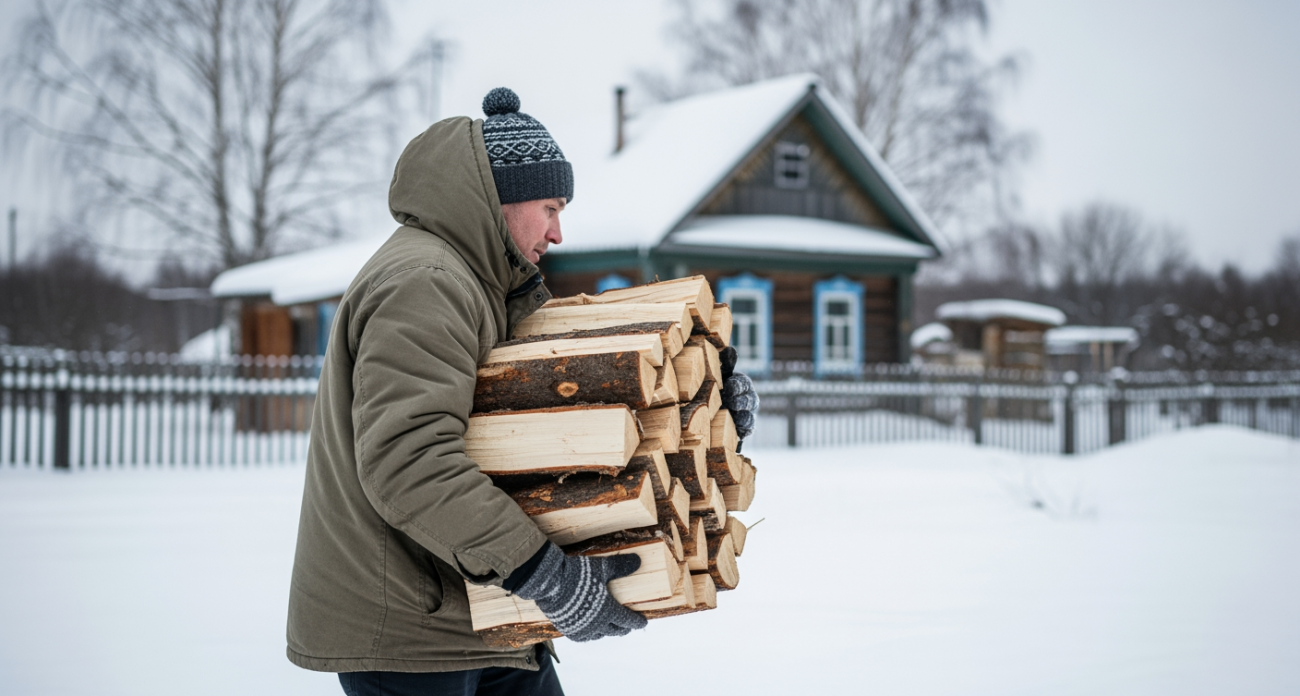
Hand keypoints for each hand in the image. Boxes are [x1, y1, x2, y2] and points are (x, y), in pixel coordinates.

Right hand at [512, 543, 646, 641]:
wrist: (550, 583)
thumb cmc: (579, 574)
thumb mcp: (602, 567)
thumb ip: (620, 566)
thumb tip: (638, 561)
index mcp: (608, 611)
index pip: (627, 620)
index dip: (636, 622)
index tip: (643, 622)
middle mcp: (596, 624)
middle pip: (614, 630)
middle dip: (623, 629)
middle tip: (627, 627)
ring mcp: (581, 629)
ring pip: (598, 635)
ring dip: (606, 632)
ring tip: (608, 628)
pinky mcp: (567, 629)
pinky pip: (582, 637)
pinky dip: (589, 634)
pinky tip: (589, 630)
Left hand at [718, 346, 758, 449]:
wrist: (715, 410)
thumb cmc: (718, 387)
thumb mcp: (720, 375)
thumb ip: (725, 364)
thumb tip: (730, 349)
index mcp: (743, 384)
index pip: (743, 383)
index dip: (737, 385)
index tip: (729, 386)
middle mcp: (748, 399)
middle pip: (749, 400)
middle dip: (740, 401)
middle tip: (730, 402)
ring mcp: (748, 415)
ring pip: (749, 416)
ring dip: (743, 417)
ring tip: (735, 416)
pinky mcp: (744, 429)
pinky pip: (748, 430)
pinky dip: (743, 430)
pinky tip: (737, 430)